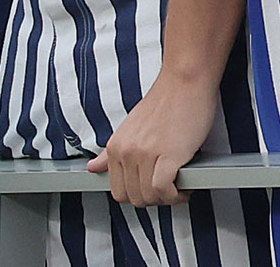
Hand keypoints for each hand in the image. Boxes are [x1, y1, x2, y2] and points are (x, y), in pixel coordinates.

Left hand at [90, 66, 214, 204]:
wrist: (186, 79)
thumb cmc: (167, 100)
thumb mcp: (131, 126)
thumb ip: (111, 151)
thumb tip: (93, 167)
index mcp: (116, 146)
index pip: (118, 191)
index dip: (138, 195)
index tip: (153, 189)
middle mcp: (127, 151)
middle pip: (133, 198)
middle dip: (154, 199)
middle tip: (170, 189)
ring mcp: (145, 153)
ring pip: (149, 197)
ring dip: (168, 198)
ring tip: (180, 186)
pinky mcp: (168, 155)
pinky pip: (164, 190)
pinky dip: (177, 194)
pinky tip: (186, 185)